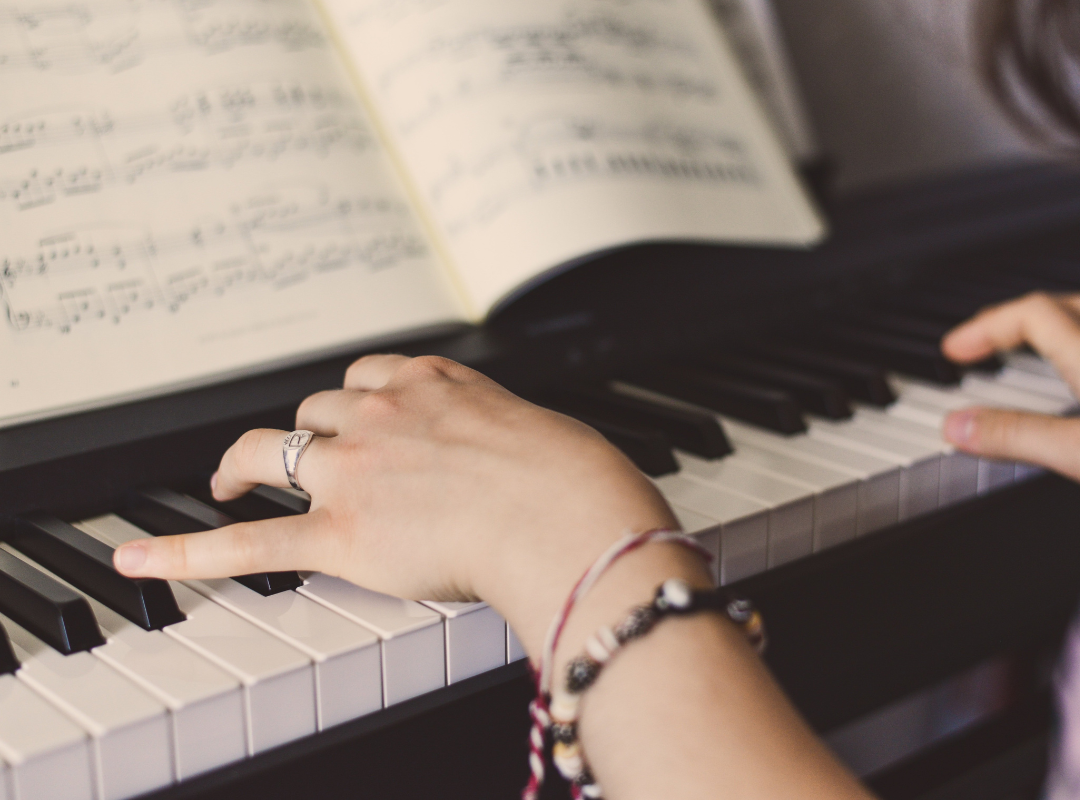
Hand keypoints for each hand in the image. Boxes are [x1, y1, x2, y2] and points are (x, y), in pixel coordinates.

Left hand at [112, 354, 677, 653]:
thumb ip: (510, 436)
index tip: (351, 410)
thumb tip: (531, 454)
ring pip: (275, 449)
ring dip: (248, 462)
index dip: (353, 395)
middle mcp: (385, 414)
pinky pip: (251, 541)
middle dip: (302, 429)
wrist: (567, 514)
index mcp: (435, 385)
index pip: (371, 374)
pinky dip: (189, 552)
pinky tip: (144, 560)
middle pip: (317, 408)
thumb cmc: (573, 477)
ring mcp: (356, 470)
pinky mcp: (342, 532)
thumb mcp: (543, 430)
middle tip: (287, 451)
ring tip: (229, 480)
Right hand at [941, 291, 1079, 478]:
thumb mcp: (1079, 453)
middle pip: (1063, 306)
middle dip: (1017, 320)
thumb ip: (1016, 436)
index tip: (953, 350)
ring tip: (1031, 352)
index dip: (984, 327)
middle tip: (985, 343)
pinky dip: (1077, 351)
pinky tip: (1071, 382)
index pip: (1030, 313)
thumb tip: (957, 425)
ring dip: (1057, 329)